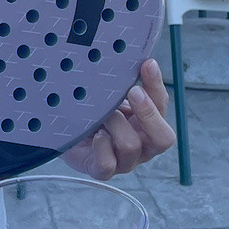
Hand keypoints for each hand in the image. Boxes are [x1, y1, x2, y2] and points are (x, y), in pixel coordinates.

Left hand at [61, 58, 174, 179]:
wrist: (63, 128)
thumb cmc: (92, 110)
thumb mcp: (111, 94)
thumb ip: (125, 82)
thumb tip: (137, 58)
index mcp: (148, 124)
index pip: (162, 106)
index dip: (156, 86)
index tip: (147, 64)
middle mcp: (142, 146)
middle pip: (164, 138)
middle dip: (148, 113)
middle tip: (132, 92)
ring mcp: (124, 162)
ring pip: (130, 146)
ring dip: (114, 124)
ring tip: (100, 114)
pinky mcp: (101, 170)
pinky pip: (108, 164)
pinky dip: (101, 147)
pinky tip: (95, 134)